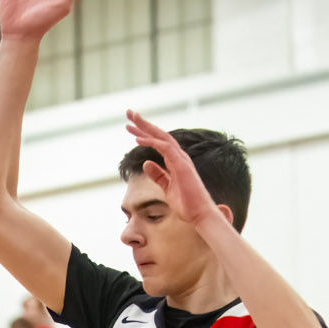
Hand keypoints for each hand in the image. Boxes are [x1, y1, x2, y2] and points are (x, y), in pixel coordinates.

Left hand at [125, 109, 229, 230]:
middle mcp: (179, 156)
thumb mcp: (166, 187)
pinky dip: (151, 142)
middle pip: (160, 134)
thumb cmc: (186, 203)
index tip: (130, 127)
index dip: (145, 133)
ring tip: (130, 121)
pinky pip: (165, 148)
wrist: (199, 214)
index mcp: (175, 161)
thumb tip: (146, 163)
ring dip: (145, 128)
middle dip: (144, 123)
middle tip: (129, 113)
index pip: (159, 141)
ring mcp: (181, 160)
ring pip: (162, 137)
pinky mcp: (182, 165)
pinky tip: (138, 139)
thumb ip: (158, 175)